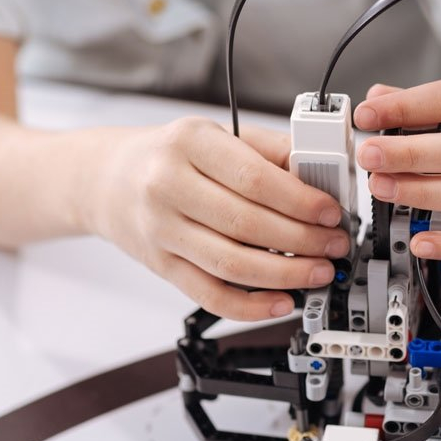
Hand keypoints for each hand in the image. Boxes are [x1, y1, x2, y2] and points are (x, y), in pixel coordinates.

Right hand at [89, 118, 348, 320]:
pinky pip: (210, 295)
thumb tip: (322, 174)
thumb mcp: (216, 134)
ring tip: (318, 273)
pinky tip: (281, 302)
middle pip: (246, 224)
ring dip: (285, 275)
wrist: (106, 179)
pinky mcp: (162, 266)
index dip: (300, 201)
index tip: (331, 212)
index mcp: (189, 144)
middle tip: (334, 246)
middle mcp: (168, 186)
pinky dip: (250, 306)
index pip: (254, 179)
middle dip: (302, 240)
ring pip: (231, 263)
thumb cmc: (170, 156)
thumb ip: (269, 150)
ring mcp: (162, 231)